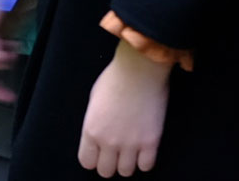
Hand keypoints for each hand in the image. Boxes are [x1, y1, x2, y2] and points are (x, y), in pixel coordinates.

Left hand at [78, 45, 169, 176]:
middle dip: (110, 163)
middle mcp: (108, 141)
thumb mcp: (94, 100)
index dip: (94, 159)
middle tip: (117, 153)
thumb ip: (94, 121)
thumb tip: (98, 135)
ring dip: (128, 163)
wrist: (140, 69)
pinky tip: (145, 149)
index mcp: (91, 130)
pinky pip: (146, 166)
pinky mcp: (151, 141)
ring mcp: (130, 143)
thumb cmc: (115, 78)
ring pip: (126, 172)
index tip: (100, 153)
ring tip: (132, 151)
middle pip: (106, 171)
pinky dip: (145, 161)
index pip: (87, 162)